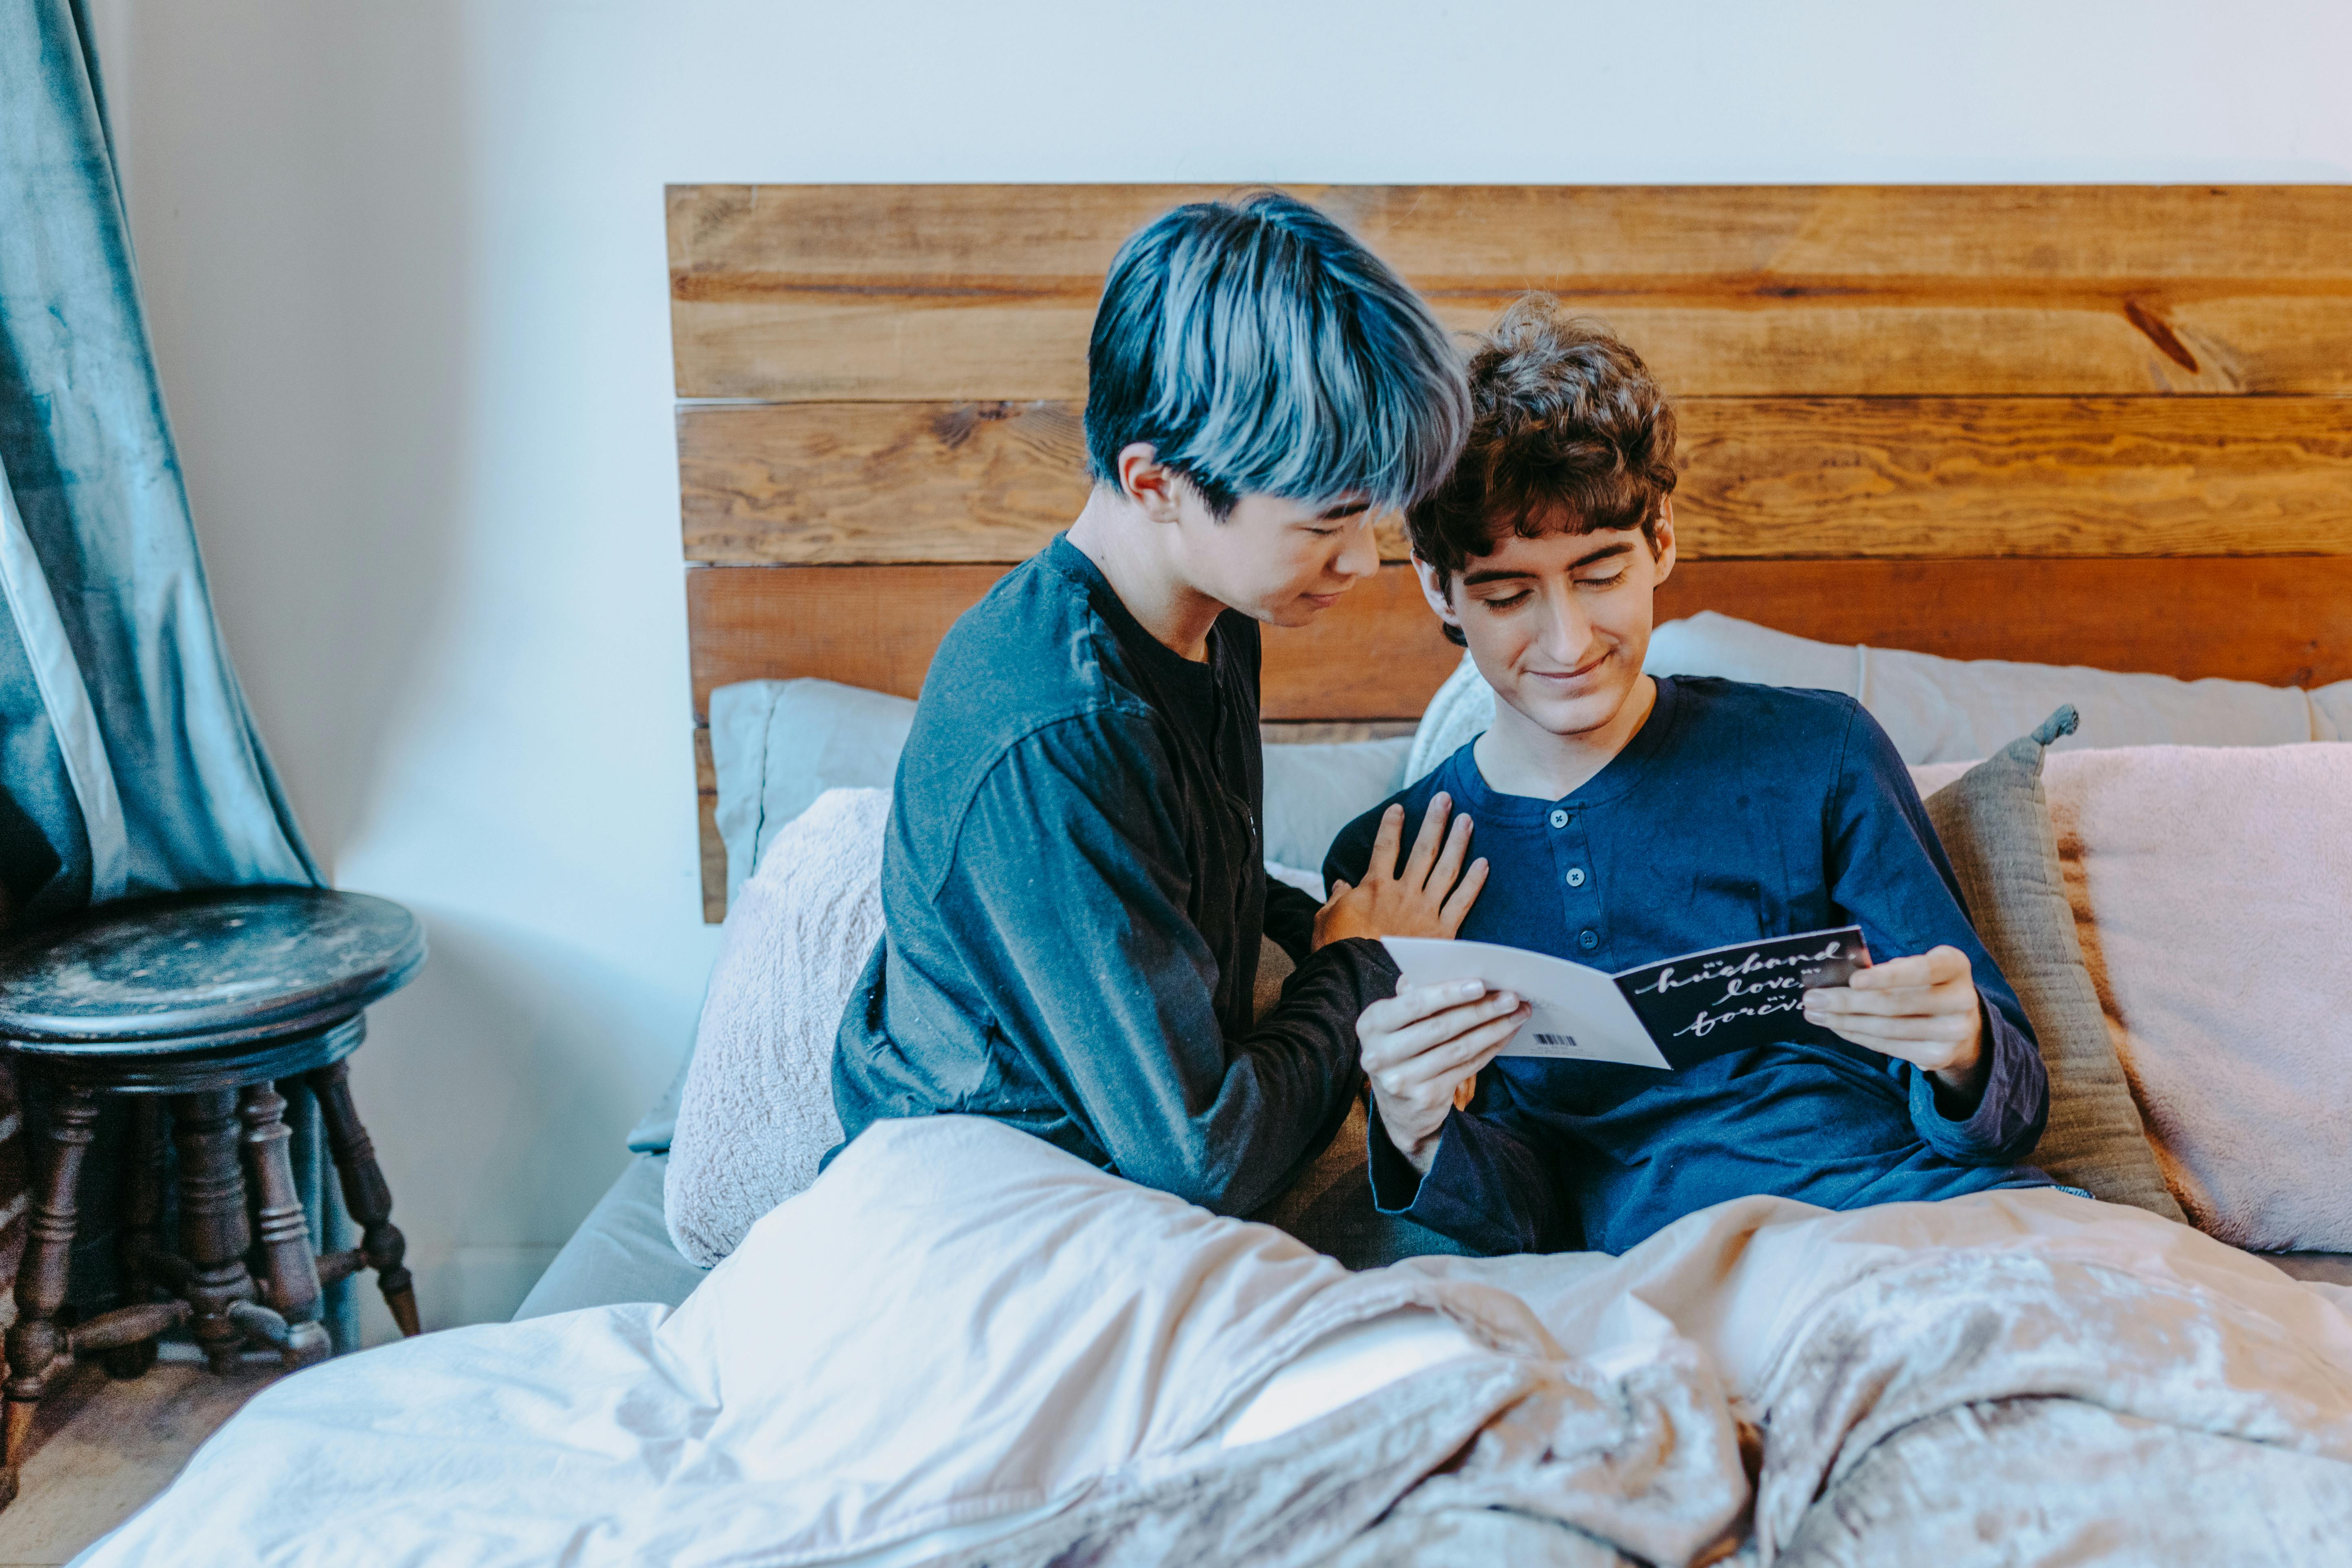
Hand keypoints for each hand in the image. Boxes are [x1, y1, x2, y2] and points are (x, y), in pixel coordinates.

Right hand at [1313, 794, 1487, 949]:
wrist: (1359, 983)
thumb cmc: (1339, 953)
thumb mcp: (1326, 921)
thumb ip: (1336, 899)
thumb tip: (1341, 885)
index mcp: (1374, 887)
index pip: (1385, 846)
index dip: (1391, 825)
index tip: (1399, 808)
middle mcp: (1403, 893)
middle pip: (1423, 849)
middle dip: (1435, 821)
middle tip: (1445, 799)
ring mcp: (1425, 911)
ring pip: (1446, 868)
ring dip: (1458, 842)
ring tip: (1467, 820)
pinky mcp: (1442, 932)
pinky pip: (1462, 901)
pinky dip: (1474, 882)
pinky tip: (1484, 863)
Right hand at [1358, 976, 1529, 1173]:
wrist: (1399, 1108)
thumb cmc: (1402, 1048)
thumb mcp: (1395, 1021)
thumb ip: (1413, 995)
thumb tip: (1448, 969)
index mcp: (1371, 1024)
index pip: (1412, 1004)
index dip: (1448, 993)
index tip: (1480, 984)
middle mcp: (1379, 1054)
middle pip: (1439, 1027)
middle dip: (1480, 1009)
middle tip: (1511, 997)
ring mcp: (1401, 1080)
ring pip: (1458, 1048)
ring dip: (1493, 1029)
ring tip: (1518, 1014)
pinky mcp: (1425, 1097)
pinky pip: (1466, 1067)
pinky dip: (1490, 1048)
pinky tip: (1506, 1034)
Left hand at [1802, 944, 1986, 1098]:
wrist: (1961, 1023)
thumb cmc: (1924, 984)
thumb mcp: (1915, 968)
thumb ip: (1888, 970)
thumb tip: (1839, 981)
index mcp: (1955, 966)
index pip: (1921, 970)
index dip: (1887, 976)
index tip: (1853, 980)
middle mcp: (1961, 1000)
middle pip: (1895, 1004)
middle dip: (1847, 1002)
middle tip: (1812, 998)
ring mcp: (1954, 1032)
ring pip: (1888, 1029)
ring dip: (1844, 1022)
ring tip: (1815, 1014)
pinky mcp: (1939, 1057)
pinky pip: (1889, 1047)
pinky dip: (1858, 1036)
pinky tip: (1837, 1026)